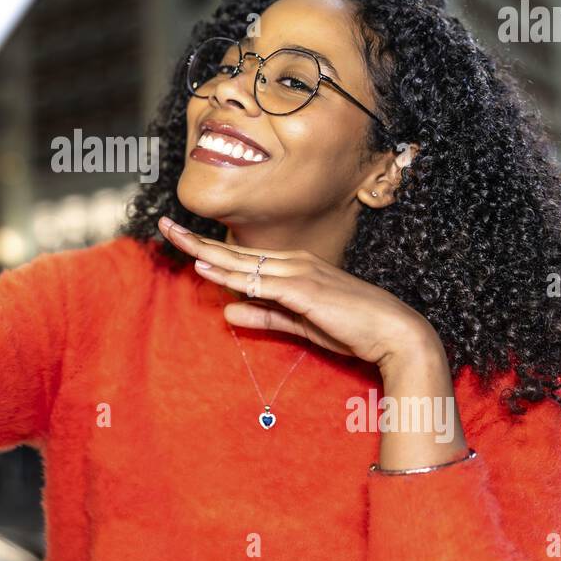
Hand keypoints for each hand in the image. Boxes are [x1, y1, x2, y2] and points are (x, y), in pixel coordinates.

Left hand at [157, 216, 445, 373]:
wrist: (394, 334)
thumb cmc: (351, 328)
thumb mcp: (298, 324)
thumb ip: (264, 316)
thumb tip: (227, 311)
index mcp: (294, 267)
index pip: (243, 256)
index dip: (210, 248)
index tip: (182, 239)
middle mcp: (294, 263)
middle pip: (236, 251)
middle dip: (198, 240)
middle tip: (166, 227)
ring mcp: (300, 274)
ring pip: (244, 263)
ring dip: (209, 253)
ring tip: (177, 240)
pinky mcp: (305, 291)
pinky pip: (262, 282)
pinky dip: (233, 275)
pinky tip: (209, 269)